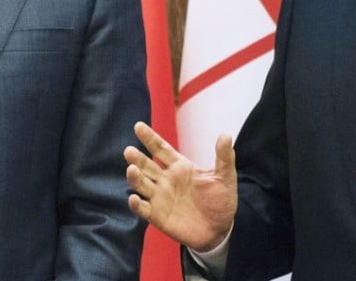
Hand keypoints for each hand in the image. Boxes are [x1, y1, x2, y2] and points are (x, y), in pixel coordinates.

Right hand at [124, 121, 237, 251]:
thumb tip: (226, 134)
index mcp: (179, 166)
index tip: (138, 126)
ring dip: (135, 178)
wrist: (220, 229)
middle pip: (147, 165)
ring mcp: (160, 197)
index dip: (149, 138)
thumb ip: (224, 156)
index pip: (161, 148)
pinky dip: (136, 205)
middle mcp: (166, 179)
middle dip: (137, 158)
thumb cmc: (221, 200)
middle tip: (129, 150)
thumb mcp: (225, 176)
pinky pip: (143, 209)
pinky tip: (133, 199)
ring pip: (142, 184)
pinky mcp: (157, 216)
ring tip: (132, 170)